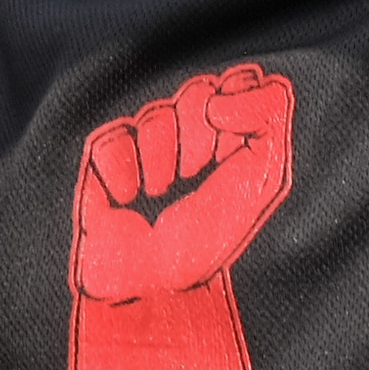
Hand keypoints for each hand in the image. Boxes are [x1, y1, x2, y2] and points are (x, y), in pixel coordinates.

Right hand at [73, 64, 296, 300]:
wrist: (154, 289)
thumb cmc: (209, 239)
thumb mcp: (262, 179)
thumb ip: (268, 118)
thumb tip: (224, 92)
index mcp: (230, 132)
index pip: (236, 80)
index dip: (237, 102)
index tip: (235, 138)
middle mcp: (185, 129)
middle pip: (196, 92)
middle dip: (202, 136)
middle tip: (197, 173)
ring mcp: (141, 141)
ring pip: (154, 116)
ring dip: (163, 162)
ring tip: (161, 194)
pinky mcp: (100, 158)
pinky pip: (113, 139)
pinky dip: (124, 175)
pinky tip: (129, 199)